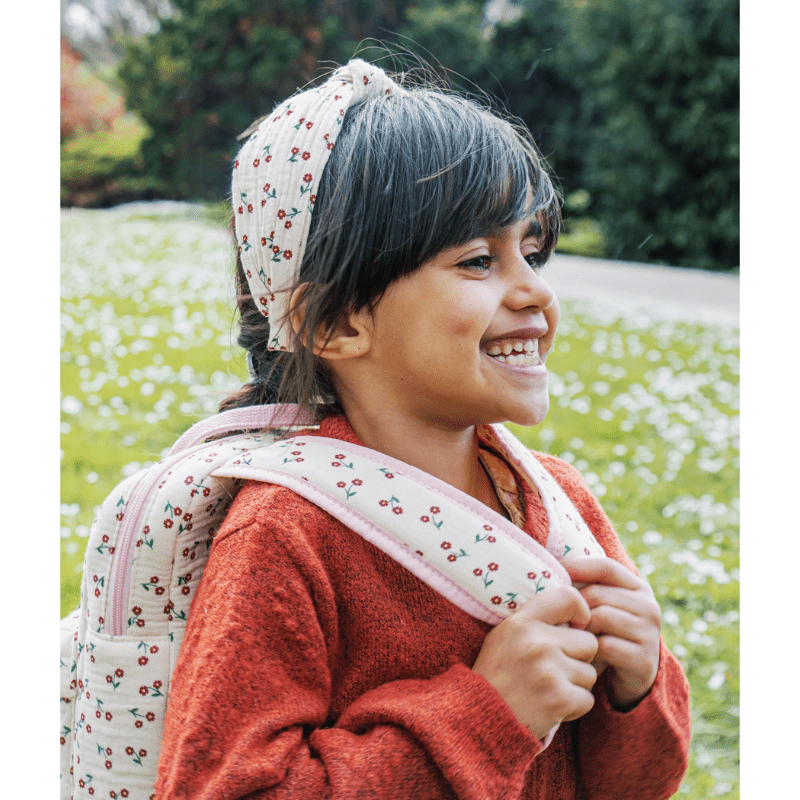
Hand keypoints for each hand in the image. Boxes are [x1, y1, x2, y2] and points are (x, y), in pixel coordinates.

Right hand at [472, 587, 598, 740]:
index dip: (580, 611)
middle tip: (555, 669)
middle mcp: (537, 642)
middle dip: (578, 658)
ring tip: (548, 689)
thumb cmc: (496, 675)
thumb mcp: (505, 635)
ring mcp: (549, 670)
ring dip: (575, 684)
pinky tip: (551, 706)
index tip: (576, 626)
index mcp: (522, 622)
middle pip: (589, 642)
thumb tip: (577, 615)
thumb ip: (536, 621)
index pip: (569, 597)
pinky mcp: (559, 698)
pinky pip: (587, 699)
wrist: (480, 717)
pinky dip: (574, 706)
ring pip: (590, 673)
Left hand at [562, 558, 661, 709]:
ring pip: (600, 617)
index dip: (577, 566)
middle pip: (597, 594)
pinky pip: (605, 645)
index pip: (606, 567)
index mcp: (638, 588)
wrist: (627, 679)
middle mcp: (649, 607)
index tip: (554, 571)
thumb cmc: (605, 635)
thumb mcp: (599, 607)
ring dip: (580, 629)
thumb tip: (549, 569)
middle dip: (573, 606)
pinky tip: (583, 656)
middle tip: (558, 618)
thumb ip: (586, 588)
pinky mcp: (644, 659)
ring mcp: (649, 633)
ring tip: (571, 638)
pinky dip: (588, 650)